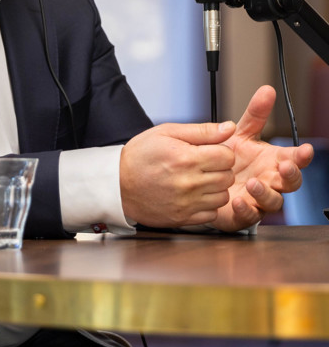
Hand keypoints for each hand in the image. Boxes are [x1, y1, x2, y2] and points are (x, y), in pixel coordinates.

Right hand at [119, 119, 237, 227]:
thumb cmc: (139, 156)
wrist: (117, 183)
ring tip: (199, 180)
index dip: (221, 151)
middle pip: (228, 176)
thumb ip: (202, 131)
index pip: (228, 156)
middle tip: (204, 165)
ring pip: (223, 196)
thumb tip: (228, 127)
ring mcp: (187, 203)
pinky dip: (207, 205)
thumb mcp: (167, 132)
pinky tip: (194, 195)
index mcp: (186, 158)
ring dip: (216, 187)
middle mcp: (189, 183)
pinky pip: (212, 214)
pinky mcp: (183, 218)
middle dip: (220, 168)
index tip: (210, 151)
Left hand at [211, 85, 313, 231]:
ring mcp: (258, 199)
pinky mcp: (241, 214)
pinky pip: (248, 216)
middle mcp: (269, 180)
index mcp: (273, 161)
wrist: (206, 179)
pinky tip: (238, 200)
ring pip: (273, 201)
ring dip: (266, 193)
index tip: (305, 151)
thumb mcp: (242, 133)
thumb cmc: (230, 158)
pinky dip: (245, 209)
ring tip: (254, 183)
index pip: (294, 159)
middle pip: (291, 182)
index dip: (301, 156)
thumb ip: (255, 115)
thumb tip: (267, 90)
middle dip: (291, 175)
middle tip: (284, 167)